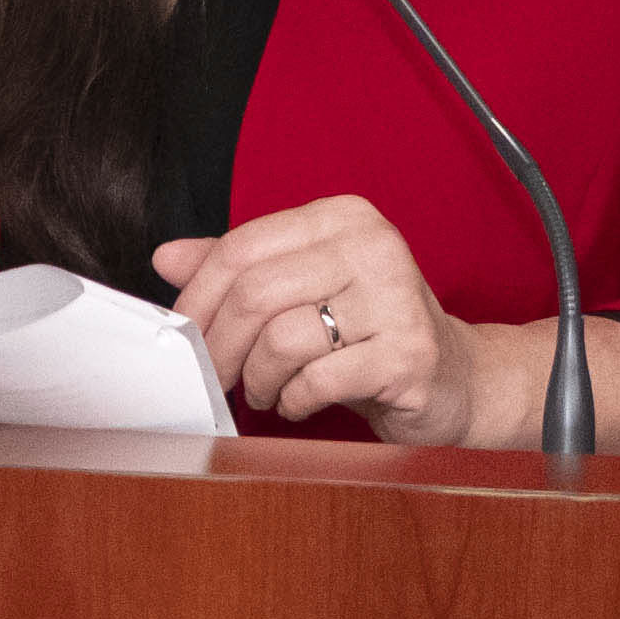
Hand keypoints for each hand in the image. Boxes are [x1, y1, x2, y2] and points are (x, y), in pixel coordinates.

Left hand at [160, 192, 461, 436]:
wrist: (452, 376)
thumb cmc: (369, 331)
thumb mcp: (304, 288)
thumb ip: (240, 269)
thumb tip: (167, 258)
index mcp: (341, 218)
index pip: (241, 247)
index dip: (198, 298)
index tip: (184, 334)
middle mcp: (373, 246)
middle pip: (255, 293)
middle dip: (220, 346)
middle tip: (217, 376)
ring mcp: (396, 298)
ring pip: (281, 339)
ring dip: (258, 379)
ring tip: (266, 390)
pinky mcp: (408, 353)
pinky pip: (316, 380)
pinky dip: (293, 400)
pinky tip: (300, 400)